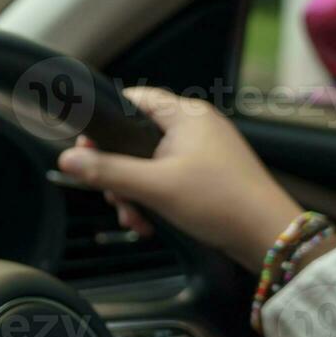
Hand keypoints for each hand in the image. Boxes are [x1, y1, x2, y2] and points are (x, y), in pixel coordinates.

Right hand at [57, 87, 302, 268]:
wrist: (267, 236)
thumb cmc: (221, 202)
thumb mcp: (155, 187)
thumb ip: (107, 172)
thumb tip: (67, 159)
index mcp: (186, 115)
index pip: (133, 100)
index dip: (105, 124)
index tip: (87, 150)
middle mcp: (196, 127)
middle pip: (136, 138)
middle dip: (119, 173)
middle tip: (114, 196)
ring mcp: (204, 151)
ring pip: (150, 164)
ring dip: (135, 192)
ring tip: (135, 218)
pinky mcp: (209, 175)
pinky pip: (168, 179)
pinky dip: (154, 200)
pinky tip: (150, 223)